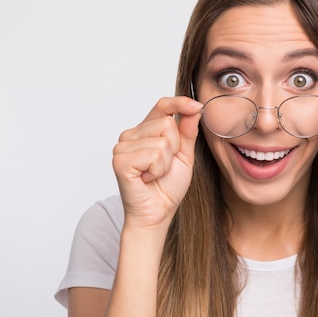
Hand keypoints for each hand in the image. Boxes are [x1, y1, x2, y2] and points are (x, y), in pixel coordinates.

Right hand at [111, 96, 202, 229]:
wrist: (157, 214)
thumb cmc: (168, 187)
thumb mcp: (184, 155)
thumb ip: (187, 131)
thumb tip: (195, 108)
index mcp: (145, 130)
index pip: (162, 105)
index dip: (179, 102)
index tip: (197, 106)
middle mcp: (131, 134)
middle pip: (167, 123)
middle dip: (175, 148)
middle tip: (163, 167)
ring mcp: (122, 147)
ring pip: (162, 141)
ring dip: (166, 163)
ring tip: (154, 174)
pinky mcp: (120, 160)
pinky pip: (153, 155)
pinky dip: (157, 170)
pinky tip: (147, 179)